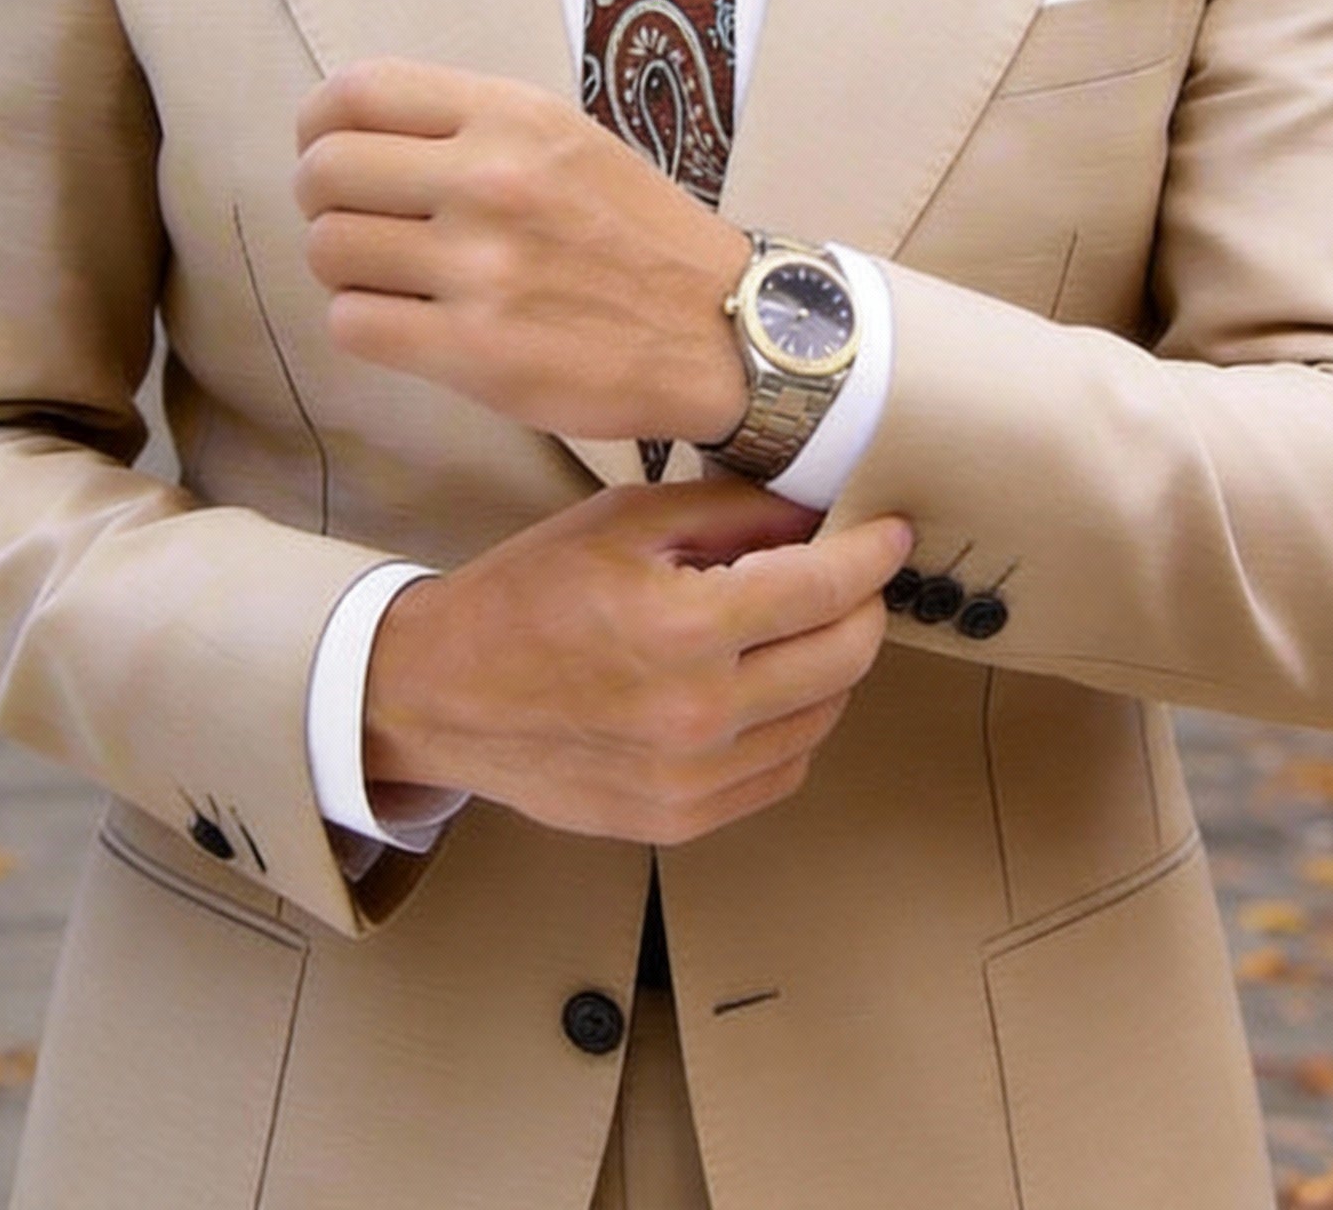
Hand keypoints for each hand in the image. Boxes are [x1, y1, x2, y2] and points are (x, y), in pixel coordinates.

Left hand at [295, 58, 750, 441]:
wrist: (719, 331)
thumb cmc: (636, 235)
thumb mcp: (568, 140)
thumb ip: (469, 127)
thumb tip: (352, 136)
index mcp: (513, 115)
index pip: (357, 92)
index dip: (317, 125)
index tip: (327, 151)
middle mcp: (491, 180)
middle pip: (323, 173)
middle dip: (322, 202)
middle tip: (357, 224)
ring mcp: (481, 268)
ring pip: (327, 251)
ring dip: (344, 269)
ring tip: (391, 279)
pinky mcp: (474, 351)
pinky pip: (351, 324)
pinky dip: (365, 325)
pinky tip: (407, 324)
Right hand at [363, 479, 912, 845]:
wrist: (442, 696)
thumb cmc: (525, 597)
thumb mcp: (622, 521)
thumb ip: (730, 513)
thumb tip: (818, 512)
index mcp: (682, 627)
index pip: (824, 589)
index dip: (872, 554)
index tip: (891, 533)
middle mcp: (698, 714)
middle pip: (844, 657)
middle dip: (861, 606)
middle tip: (846, 575)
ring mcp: (693, 779)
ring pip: (825, 715)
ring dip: (828, 665)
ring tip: (788, 627)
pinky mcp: (682, 820)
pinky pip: (783, 768)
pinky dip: (791, 721)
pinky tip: (755, 684)